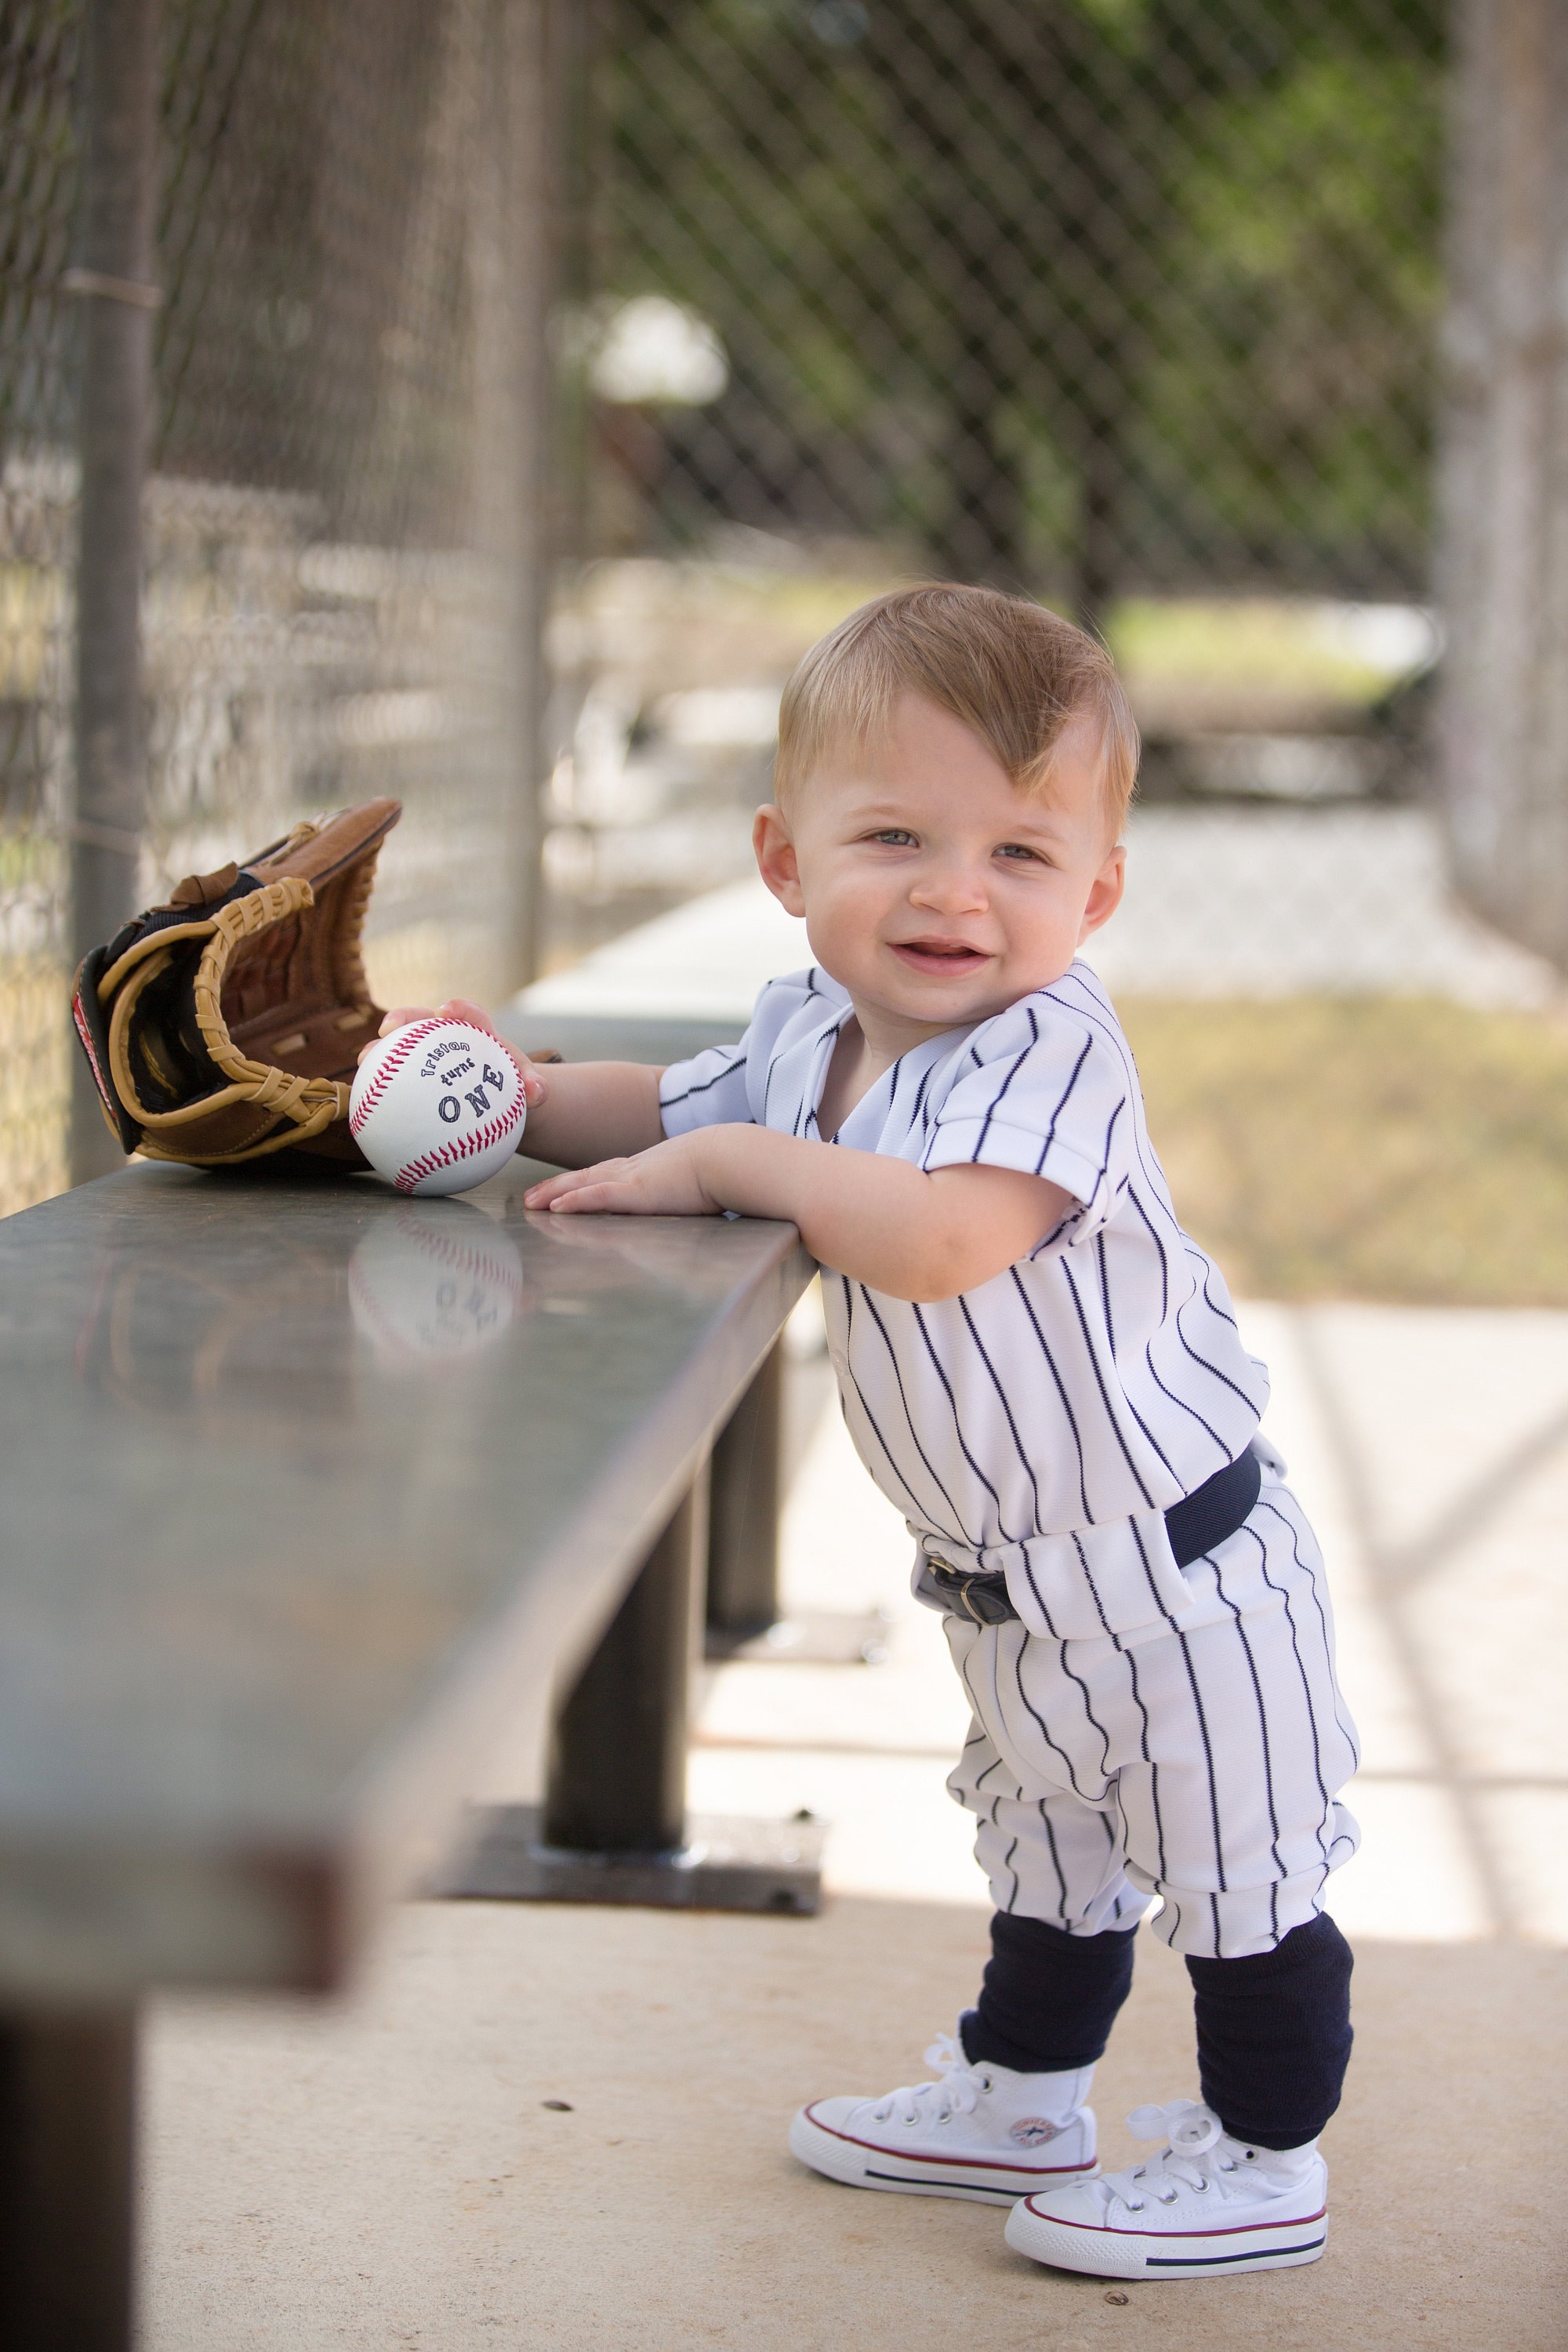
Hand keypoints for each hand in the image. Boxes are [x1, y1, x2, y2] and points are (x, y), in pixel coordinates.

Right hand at [361, 997, 548, 1110]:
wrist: (502, 1101)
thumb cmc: (514, 1088)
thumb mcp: (527, 1088)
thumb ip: (534, 1088)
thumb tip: (538, 1094)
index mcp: (478, 1032)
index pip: (469, 1013)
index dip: (458, 1008)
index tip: (447, 1011)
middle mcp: (448, 1037)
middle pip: (422, 1019)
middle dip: (403, 1017)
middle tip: (389, 1027)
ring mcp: (427, 1054)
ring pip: (400, 1046)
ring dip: (380, 1050)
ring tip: (366, 1061)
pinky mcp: (415, 1075)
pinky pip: (395, 1080)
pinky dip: (381, 1088)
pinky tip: (365, 1106)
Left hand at [523, 1132, 717, 1217]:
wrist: (732, 1156)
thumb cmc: (723, 1168)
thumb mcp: (695, 1179)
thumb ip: (684, 1189)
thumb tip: (690, 1199)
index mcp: (648, 1169)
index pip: (605, 1173)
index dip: (579, 1182)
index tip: (559, 1190)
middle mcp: (635, 1170)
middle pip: (585, 1177)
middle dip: (555, 1188)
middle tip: (529, 1198)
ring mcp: (634, 1179)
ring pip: (584, 1185)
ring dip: (554, 1194)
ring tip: (530, 1203)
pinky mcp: (639, 1191)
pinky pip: (600, 1196)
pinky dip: (576, 1200)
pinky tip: (555, 1207)